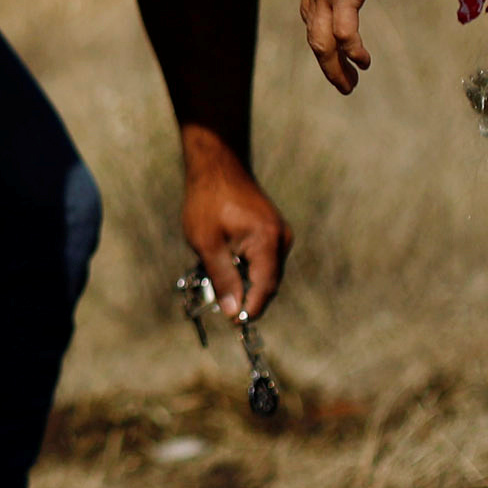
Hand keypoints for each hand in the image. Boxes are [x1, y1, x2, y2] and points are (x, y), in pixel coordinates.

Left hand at [180, 133, 290, 318]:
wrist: (216, 165)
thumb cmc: (208, 201)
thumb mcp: (207, 244)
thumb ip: (223, 279)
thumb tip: (234, 312)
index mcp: (268, 242)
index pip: (265, 288)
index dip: (251, 308)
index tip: (233, 323)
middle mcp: (280, 239)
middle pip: (267, 282)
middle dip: (245, 294)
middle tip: (218, 297)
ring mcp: (279, 234)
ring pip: (265, 272)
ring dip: (244, 279)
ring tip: (216, 270)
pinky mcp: (272, 231)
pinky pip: (262, 259)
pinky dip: (246, 266)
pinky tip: (224, 258)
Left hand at [299, 0, 378, 95]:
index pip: (312, 13)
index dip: (321, 34)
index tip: (331, 50)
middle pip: (315, 36)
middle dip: (327, 63)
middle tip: (343, 82)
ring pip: (323, 44)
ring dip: (335, 68)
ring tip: (349, 85)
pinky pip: (346, 34)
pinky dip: (353, 51)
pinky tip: (364, 64)